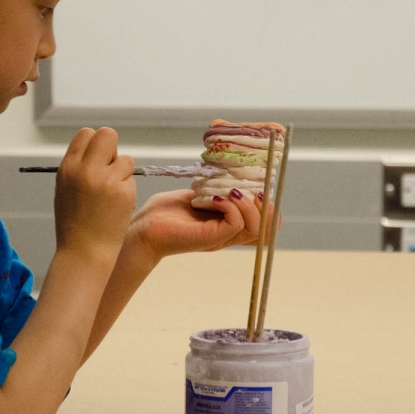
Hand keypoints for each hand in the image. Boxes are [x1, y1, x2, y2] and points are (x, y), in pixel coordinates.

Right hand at [52, 128, 135, 257]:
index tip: (97, 161)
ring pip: (125, 159)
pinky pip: (131, 178)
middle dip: (112, 149)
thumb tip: (98, 151)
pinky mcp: (123, 191)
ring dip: (122, 173)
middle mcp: (85, 170)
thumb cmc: (75, 223)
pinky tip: (117, 205)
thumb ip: (79, 168)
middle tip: (110, 170)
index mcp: (67, 168)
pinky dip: (127, 189)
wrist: (84, 252)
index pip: (86, 134)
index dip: (95, 146)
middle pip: (108, 134)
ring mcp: (105, 180)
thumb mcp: (66, 189)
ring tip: (111, 195)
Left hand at [127, 189, 274, 260]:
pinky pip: (236, 224)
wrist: (143, 228)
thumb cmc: (166, 212)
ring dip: (249, 205)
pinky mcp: (210, 238)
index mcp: (228, 225)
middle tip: (252, 191)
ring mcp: (221, 238)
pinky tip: (214, 198)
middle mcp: (229, 234)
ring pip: (256, 229)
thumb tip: (235, 176)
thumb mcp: (199, 196)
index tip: (259, 189)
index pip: (266, 227)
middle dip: (267, 207)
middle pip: (268, 231)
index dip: (271, 209)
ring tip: (232, 193)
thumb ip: (218, 190)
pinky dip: (231, 206)